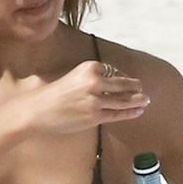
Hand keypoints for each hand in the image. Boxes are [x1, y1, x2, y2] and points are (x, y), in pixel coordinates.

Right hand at [9, 60, 149, 141]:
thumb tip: (112, 86)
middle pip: (122, 85)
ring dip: (137, 100)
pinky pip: (117, 114)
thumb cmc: (53, 94)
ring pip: (123, 100)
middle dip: (135, 87)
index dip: (122, 77)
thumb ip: (92, 79)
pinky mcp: (95, 116)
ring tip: (145, 100)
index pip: (113, 71)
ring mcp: (96, 100)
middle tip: (141, 89)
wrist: (37, 111)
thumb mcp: (73, 77)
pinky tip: (138, 111)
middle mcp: (95, 82)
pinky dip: (130, 112)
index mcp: (89, 67)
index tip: (128, 82)